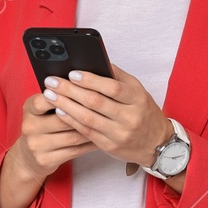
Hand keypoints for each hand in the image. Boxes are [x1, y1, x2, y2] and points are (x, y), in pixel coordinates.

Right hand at [7, 86, 98, 181]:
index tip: (82, 90)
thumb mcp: (42, 110)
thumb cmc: (42, 126)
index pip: (44, 99)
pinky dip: (89, 145)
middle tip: (105, 108)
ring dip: (91, 130)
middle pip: (62, 118)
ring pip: (72, 136)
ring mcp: (36, 145)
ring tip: (107, 124)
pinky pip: (74, 151)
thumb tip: (86, 83)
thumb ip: (57, 98)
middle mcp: (30, 126)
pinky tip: (100, 139)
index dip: (62, 95)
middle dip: (85, 113)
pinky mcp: (45, 160)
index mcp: (29, 109)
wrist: (28, 157)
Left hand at [42, 63, 171, 170]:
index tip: (72, 73)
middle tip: (52, 82)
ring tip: (50, 95)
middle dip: (70, 91)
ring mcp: (119, 134)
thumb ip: (118, 77)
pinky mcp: (109, 146)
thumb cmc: (144, 112)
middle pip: (95, 102)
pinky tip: (59, 111)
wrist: (158, 144)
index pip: (112, 88)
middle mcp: (130, 117)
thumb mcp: (138, 91)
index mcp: (138, 99)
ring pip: (87, 118)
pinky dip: (70, 121)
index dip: (91, 80)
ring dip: (65, 105)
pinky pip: (86, 132)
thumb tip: (95, 61)